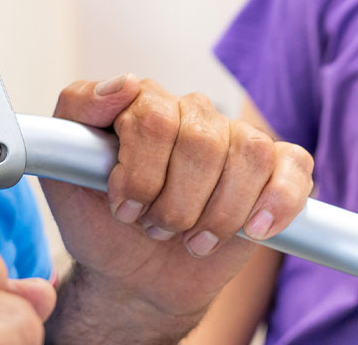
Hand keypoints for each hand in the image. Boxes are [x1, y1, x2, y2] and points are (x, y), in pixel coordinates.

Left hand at [42, 75, 312, 340]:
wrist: (134, 273)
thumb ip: (76, 110)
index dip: (138, 173)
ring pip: (249, 155)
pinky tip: (253, 229)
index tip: (123, 207)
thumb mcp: (62, 171)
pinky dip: (278, 202)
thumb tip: (123, 83)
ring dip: (216, 215)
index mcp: (147, 102)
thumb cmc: (101, 219)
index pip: (153, 116)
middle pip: (202, 141)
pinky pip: (294, 167)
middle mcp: (195, 113)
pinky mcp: (274, 171)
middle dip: (174, 204)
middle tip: (156, 227)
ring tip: (192, 239)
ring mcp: (237, 140)